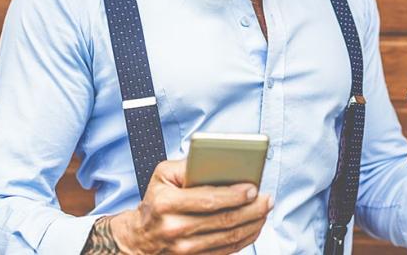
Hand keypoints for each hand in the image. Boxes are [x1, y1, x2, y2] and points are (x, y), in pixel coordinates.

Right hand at [108, 159, 273, 253]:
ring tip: (265, 210)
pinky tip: (254, 225)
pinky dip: (245, 239)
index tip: (253, 188)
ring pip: (228, 238)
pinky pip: (226, 251)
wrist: (139, 238)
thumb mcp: (163, 176)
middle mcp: (175, 228)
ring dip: (253, 224)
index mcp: (167, 203)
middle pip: (223, 220)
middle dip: (252, 209)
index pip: (208, 200)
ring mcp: (183, 250)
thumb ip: (188, 164)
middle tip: (267, 199)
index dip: (234, 195)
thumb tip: (219, 160)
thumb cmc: (157, 200)